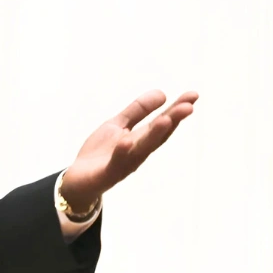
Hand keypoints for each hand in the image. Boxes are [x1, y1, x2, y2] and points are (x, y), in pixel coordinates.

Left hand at [60, 89, 198, 210]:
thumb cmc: (101, 152)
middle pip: (158, 135)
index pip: (163, 123)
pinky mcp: (107, 172)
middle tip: (189, 106)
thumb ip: (138, 111)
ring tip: (166, 119)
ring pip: (142, 148)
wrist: (78, 179)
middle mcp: (138, 152)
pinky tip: (127, 142)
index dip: (177, 110)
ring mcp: (124, 163)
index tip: (193, 95)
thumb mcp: (118, 125)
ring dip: (154, 135)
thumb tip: (163, 93)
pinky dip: (122, 153)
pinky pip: (116, 163)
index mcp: (141, 139)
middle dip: (173, 121)